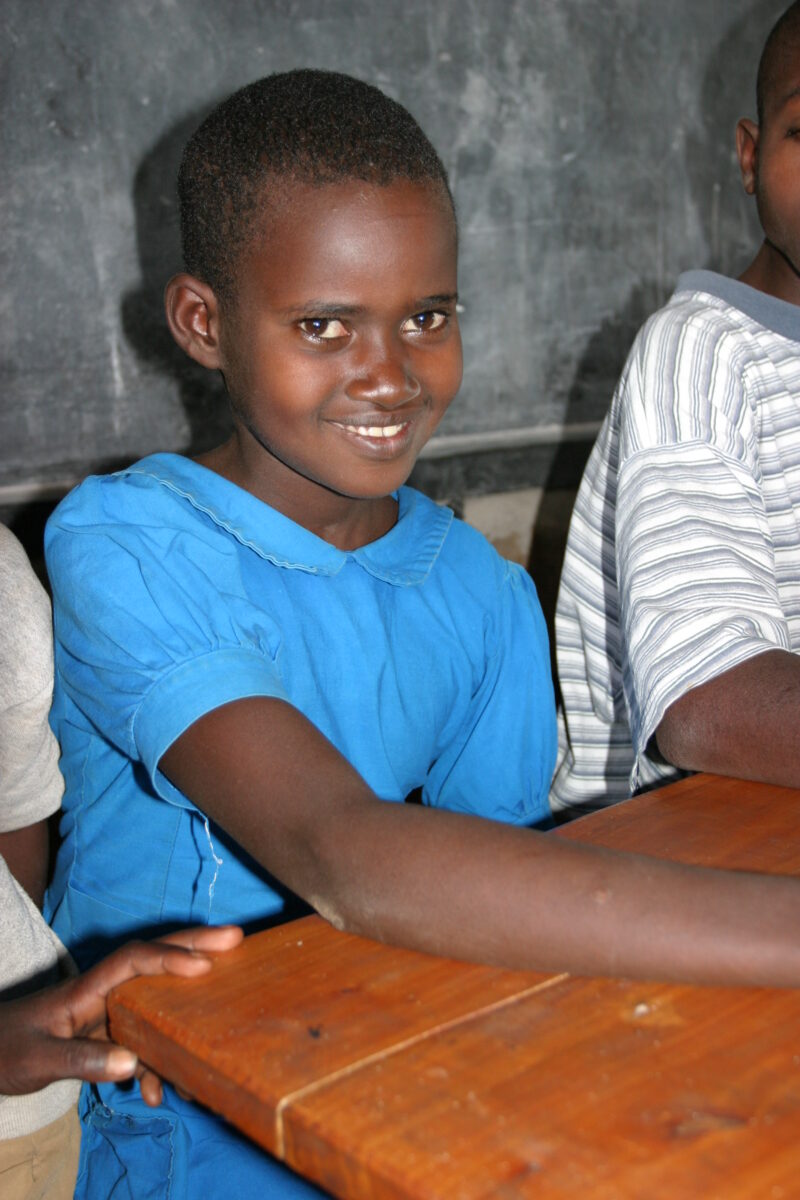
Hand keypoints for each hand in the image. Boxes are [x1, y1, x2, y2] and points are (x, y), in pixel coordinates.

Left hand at [0, 925, 242, 1104]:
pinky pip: (143, 1037)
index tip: (203, 967)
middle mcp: (102, 992)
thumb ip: (81, 1061)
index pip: (132, 961)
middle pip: (155, 959)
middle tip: (237, 937)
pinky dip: (157, 1062)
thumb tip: (134, 1062)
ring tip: (221, 1023)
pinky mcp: (106, 1033)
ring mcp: (107, 1011)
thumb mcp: (36, 1061)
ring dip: (186, 1013)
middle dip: (196, 947)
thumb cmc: (4, 1052)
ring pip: (157, 999)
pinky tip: (160, 1092)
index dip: (168, 959)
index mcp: (86, 989)